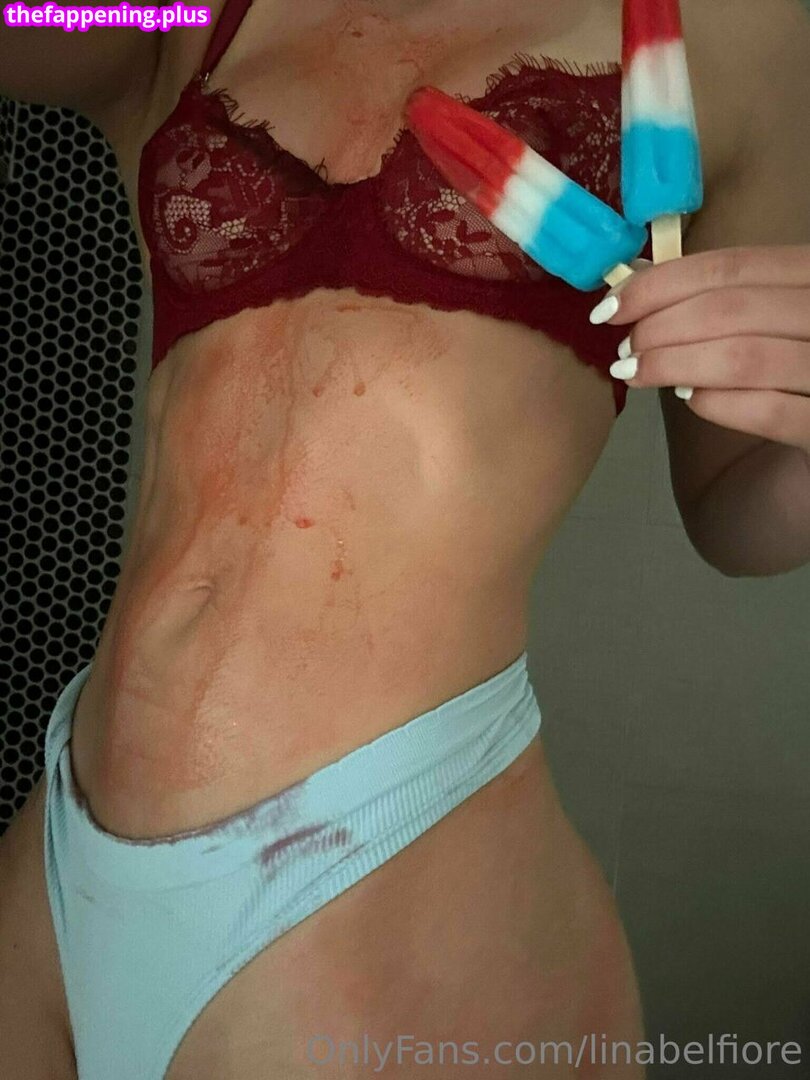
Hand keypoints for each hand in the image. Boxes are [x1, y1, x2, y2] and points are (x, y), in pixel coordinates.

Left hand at [590, 246, 809, 452]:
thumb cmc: (796, 378)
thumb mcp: (768, 323)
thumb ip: (723, 302)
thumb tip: (639, 285)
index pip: (733, 264)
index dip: (662, 283)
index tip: (611, 307)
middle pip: (732, 308)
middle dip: (660, 327)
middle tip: (624, 349)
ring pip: (744, 357)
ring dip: (674, 364)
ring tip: (637, 373)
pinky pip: (772, 412)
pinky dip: (718, 404)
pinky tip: (690, 401)